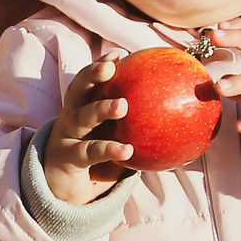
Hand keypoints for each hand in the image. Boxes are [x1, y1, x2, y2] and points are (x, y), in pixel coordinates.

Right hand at [42, 55, 135, 204]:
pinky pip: (89, 152)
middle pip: (78, 89)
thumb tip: (176, 110)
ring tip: (122, 106)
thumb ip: (133, 121)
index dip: (99, 66)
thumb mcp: (111, 134)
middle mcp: (70, 116)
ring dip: (101, 109)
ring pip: (82, 118)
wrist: (65, 185)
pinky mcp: (68, 158)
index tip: (118, 55)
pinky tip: (127, 149)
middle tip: (111, 68)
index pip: (88, 81)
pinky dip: (108, 149)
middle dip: (93, 75)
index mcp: (80, 106)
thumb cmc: (95, 151)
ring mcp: (67, 136)